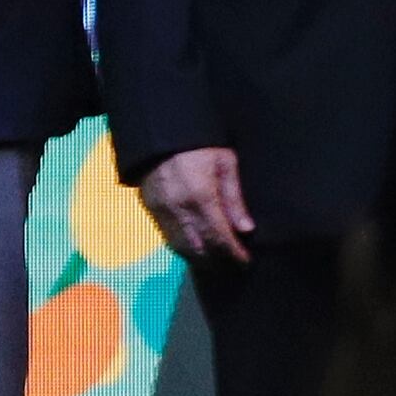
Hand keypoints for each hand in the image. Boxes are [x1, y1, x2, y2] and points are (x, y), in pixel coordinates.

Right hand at [140, 143, 256, 263]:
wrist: (161, 131)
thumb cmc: (201, 144)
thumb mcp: (225, 163)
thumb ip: (234, 198)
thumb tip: (246, 230)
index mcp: (200, 196)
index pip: (219, 237)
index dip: (234, 253)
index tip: (246, 261)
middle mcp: (178, 209)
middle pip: (200, 249)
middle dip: (219, 261)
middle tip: (234, 264)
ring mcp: (160, 211)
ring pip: (181, 248)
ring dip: (201, 259)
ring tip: (218, 260)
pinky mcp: (150, 209)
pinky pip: (167, 238)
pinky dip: (184, 248)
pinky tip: (197, 248)